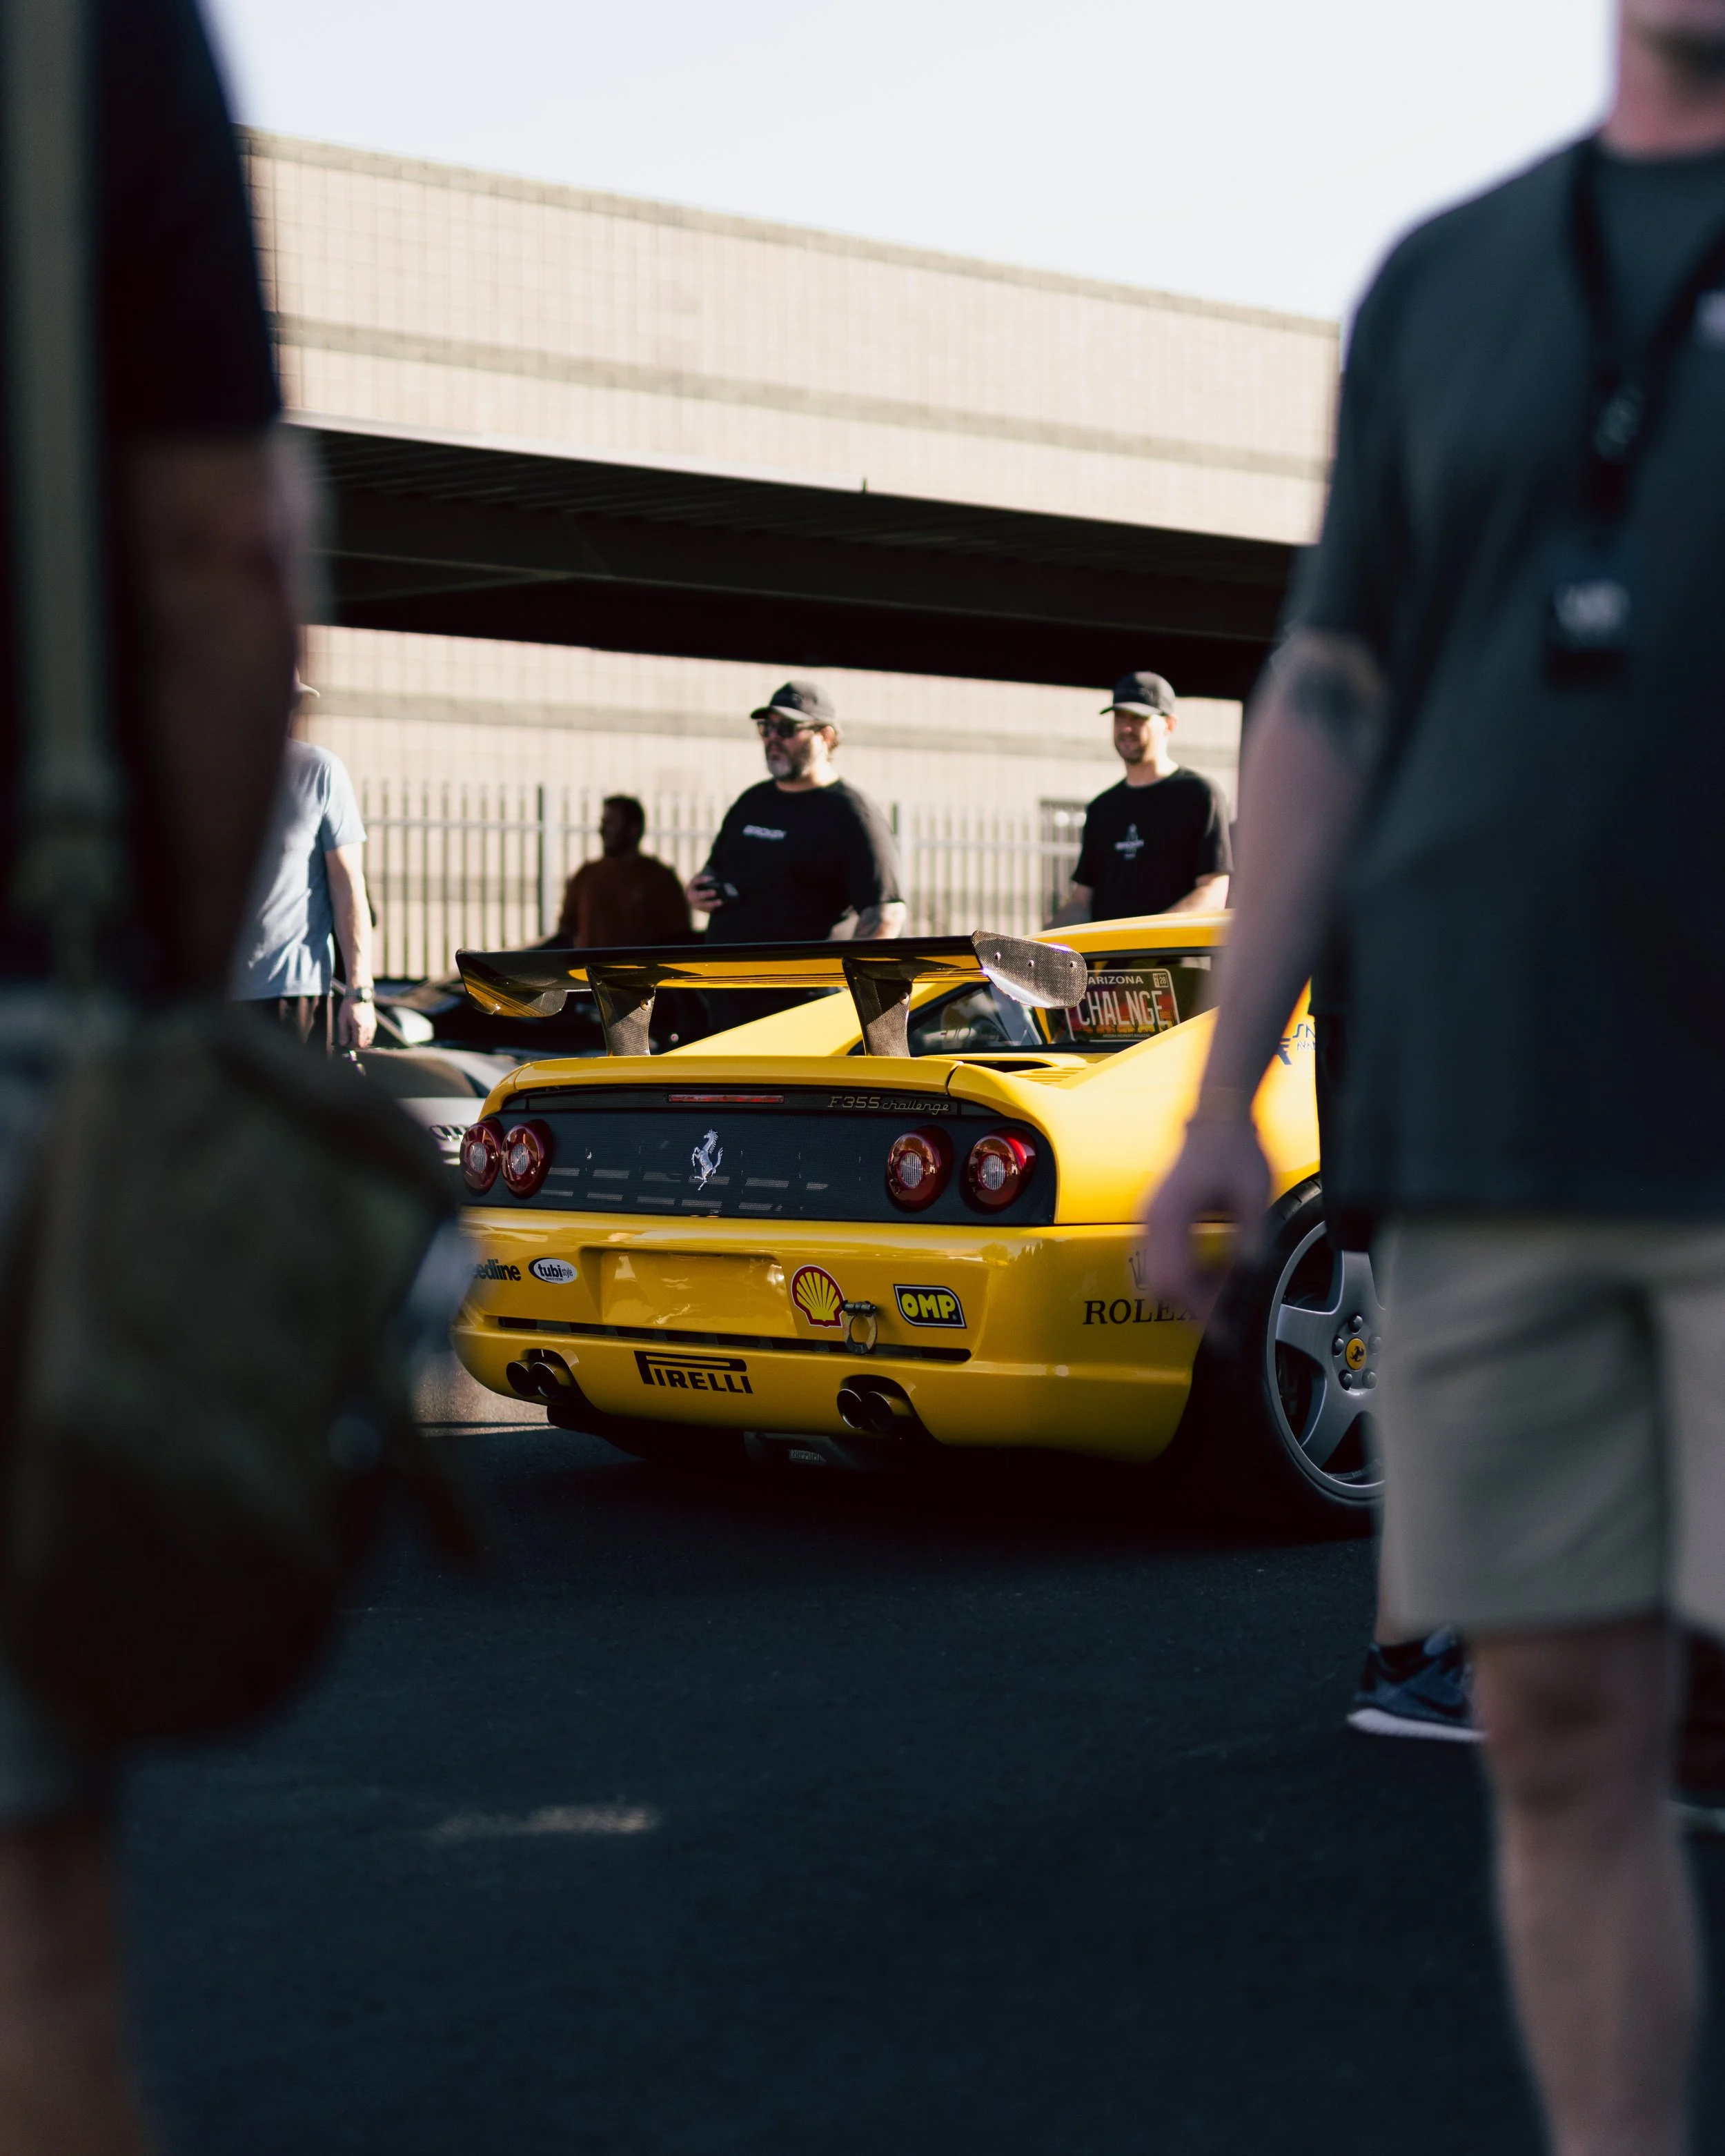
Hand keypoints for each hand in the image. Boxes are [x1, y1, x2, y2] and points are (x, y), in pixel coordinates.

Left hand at [338, 993, 376, 1049]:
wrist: (359, 995)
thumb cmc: (349, 1006)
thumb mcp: (342, 1019)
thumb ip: (343, 1033)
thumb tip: (343, 1043)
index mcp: (359, 1027)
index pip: (357, 1044)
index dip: (351, 1045)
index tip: (345, 1042)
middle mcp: (368, 1028)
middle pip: (364, 1044)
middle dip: (356, 1044)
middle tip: (349, 1039)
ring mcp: (372, 1026)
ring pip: (368, 1040)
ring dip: (361, 1041)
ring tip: (353, 1034)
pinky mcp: (374, 1023)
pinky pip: (370, 1035)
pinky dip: (365, 1036)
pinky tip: (358, 1030)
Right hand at [687, 872, 722, 913]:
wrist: (695, 897)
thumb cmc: (701, 885)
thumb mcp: (702, 881)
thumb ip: (707, 879)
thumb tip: (716, 879)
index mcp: (691, 886)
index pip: (695, 882)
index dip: (702, 880)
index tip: (712, 878)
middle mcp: (691, 896)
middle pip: (698, 896)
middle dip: (706, 894)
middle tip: (714, 892)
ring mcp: (695, 904)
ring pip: (703, 905)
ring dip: (712, 903)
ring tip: (720, 901)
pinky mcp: (701, 909)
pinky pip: (707, 910)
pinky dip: (714, 907)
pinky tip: (721, 905)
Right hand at [1139, 1116, 1269, 1319]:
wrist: (1218, 1116)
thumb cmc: (1234, 1148)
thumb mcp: (1255, 1196)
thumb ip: (1250, 1239)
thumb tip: (1247, 1273)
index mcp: (1170, 1217)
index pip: (1175, 1281)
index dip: (1199, 1312)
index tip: (1222, 1332)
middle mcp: (1152, 1220)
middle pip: (1162, 1285)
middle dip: (1194, 1307)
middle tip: (1226, 1320)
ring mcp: (1151, 1218)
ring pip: (1161, 1274)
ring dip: (1191, 1289)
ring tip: (1227, 1289)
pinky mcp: (1159, 1217)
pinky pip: (1164, 1258)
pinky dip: (1187, 1272)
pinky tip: (1215, 1270)